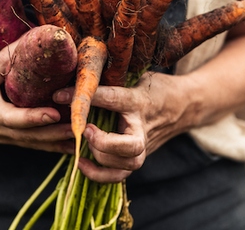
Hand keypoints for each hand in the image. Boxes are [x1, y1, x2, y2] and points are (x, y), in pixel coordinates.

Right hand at [0, 40, 74, 153]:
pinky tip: (76, 146)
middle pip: (11, 117)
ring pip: (26, 136)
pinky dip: (53, 146)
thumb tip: (12, 18)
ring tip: (78, 132)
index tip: (35, 41)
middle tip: (55, 114)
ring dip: (52, 136)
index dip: (14, 54)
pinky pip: (31, 145)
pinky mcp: (5, 139)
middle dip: (33, 117)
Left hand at [55, 71, 189, 182]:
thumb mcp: (138, 75)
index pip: (113, 99)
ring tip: (84, 140)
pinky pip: (120, 175)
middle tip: (86, 129)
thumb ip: (113, 76)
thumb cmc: (156, 86)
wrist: (186, 106)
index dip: (86, 97)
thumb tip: (80, 68)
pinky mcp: (138, 158)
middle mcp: (142, 127)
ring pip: (126, 163)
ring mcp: (144, 146)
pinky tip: (81, 163)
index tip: (59, 94)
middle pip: (130, 146)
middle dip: (104, 142)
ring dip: (101, 156)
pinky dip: (99, 174)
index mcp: (139, 101)